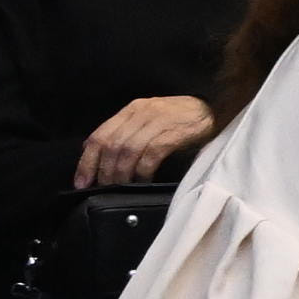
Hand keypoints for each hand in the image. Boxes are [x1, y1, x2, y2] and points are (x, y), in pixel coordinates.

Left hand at [77, 93, 216, 188]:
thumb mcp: (151, 120)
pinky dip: (142, 171)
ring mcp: (157, 122)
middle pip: (110, 144)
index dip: (86, 161)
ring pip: (127, 150)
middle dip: (103, 170)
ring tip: (121, 187)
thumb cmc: (183, 120)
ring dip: (120, 173)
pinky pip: (149, 155)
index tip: (82, 182)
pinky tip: (143, 180)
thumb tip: (101, 156)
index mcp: (132, 110)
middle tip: (102, 189)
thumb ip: (129, 133)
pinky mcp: (173, 133)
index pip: (99, 135)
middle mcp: (141, 113)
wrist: (216, 110)